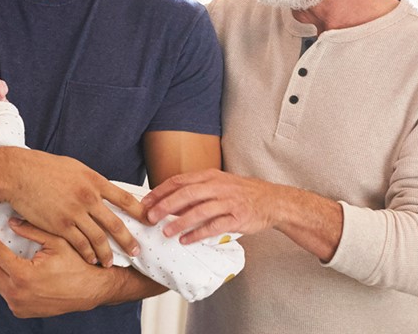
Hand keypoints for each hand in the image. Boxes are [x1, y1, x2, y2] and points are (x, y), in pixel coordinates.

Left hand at [0, 219, 117, 317]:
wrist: (91, 290)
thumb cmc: (78, 265)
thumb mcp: (56, 241)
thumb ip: (31, 230)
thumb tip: (11, 222)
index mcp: (24, 275)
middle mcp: (17, 294)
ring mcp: (18, 305)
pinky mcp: (21, 311)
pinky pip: (5, 291)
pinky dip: (1, 278)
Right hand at [6, 148, 143, 267]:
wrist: (20, 174)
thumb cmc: (44, 167)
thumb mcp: (74, 168)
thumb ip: (90, 181)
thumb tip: (100, 190)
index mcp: (94, 181)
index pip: (124, 198)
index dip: (139, 211)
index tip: (149, 221)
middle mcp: (89, 197)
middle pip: (115, 224)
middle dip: (128, 241)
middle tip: (137, 252)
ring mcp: (75, 213)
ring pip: (99, 238)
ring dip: (107, 253)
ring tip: (111, 262)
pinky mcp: (60, 225)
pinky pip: (79, 244)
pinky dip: (87, 253)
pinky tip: (91, 259)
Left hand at [141, 168, 273, 243]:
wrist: (271, 200)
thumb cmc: (240, 193)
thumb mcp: (218, 184)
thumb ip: (196, 190)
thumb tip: (168, 202)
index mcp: (210, 176)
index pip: (180, 180)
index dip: (161, 191)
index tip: (146, 202)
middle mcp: (217, 186)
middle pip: (186, 193)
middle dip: (165, 205)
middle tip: (150, 217)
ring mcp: (228, 202)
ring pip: (199, 210)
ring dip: (179, 221)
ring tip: (166, 231)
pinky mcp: (237, 217)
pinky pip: (214, 226)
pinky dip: (198, 234)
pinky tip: (186, 240)